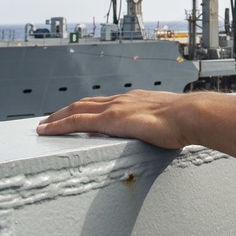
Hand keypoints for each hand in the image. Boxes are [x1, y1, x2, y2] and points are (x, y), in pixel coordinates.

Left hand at [36, 89, 194, 148]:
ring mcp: (116, 108)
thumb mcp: (171, 122)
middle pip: (86, 103)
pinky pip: (77, 120)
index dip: (89, 108)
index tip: (78, 113)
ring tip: (43, 125)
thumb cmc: (188, 121)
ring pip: (77, 109)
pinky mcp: (111, 119)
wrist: (193, 115)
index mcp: (137, 100)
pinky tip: (48, 130)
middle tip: (50, 119)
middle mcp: (123, 100)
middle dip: (66, 110)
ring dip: (57, 117)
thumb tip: (168, 135)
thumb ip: (162, 126)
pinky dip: (59, 124)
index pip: (106, 103)